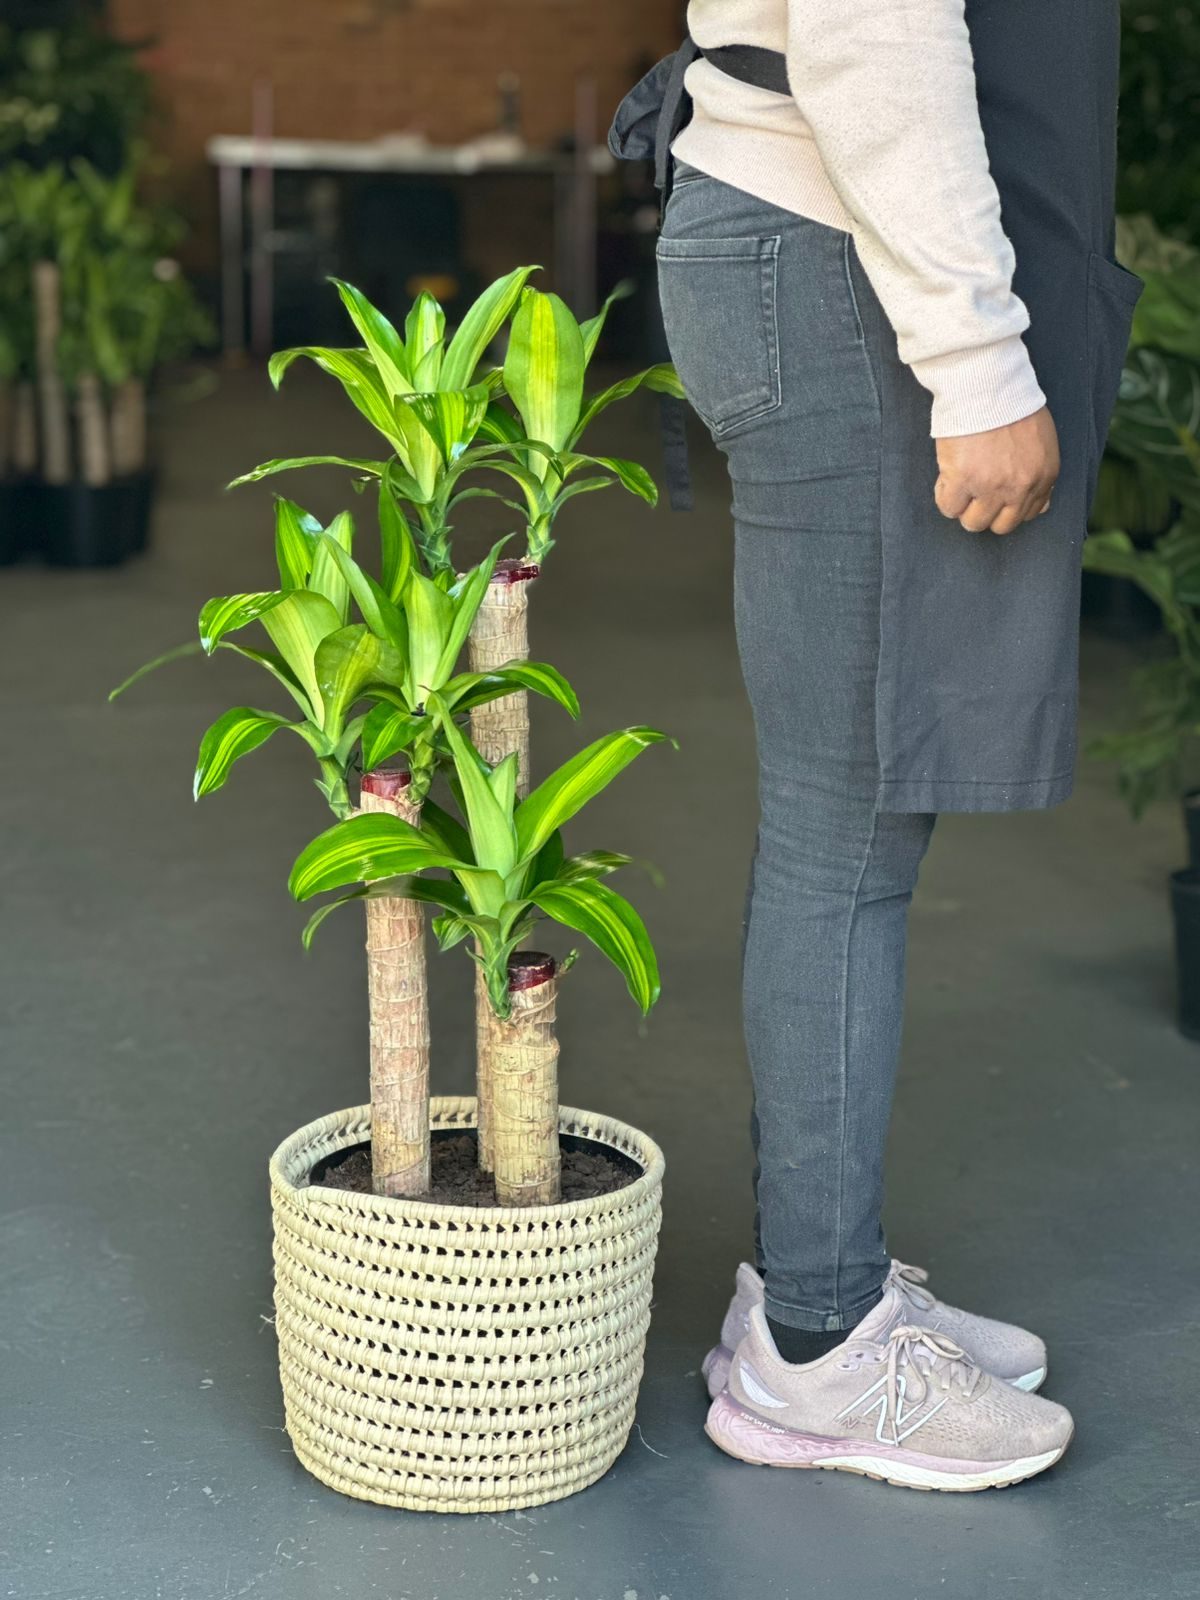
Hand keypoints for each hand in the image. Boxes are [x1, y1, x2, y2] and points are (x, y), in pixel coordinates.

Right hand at [934, 407, 1060, 535]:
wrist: (988, 384)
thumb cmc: (1012, 405)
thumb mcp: (1042, 441)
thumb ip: (1041, 475)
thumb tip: (1039, 507)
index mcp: (1043, 476)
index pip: (1027, 514)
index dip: (1007, 505)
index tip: (995, 491)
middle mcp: (1020, 487)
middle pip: (1001, 525)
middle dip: (986, 512)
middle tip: (975, 491)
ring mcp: (990, 487)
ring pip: (973, 522)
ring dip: (964, 507)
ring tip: (959, 483)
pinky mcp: (962, 481)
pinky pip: (949, 507)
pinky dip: (945, 496)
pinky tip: (947, 477)